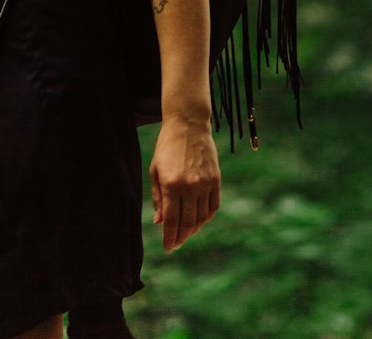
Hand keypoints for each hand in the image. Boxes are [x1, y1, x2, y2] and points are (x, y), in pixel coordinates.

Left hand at [149, 117, 220, 252]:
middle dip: (180, 237)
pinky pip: (213, 207)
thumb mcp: (155, 170)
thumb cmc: (167, 147)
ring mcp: (204, 183)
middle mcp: (189, 186)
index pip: (171, 221)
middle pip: (187, 223)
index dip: (169, 238)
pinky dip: (206, 218)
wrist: (188, 124)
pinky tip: (199, 221)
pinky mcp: (215, 179)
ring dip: (193, 230)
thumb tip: (159, 223)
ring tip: (186, 234)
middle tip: (175, 244)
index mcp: (171, 184)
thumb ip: (158, 198)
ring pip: (201, 218)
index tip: (167, 248)